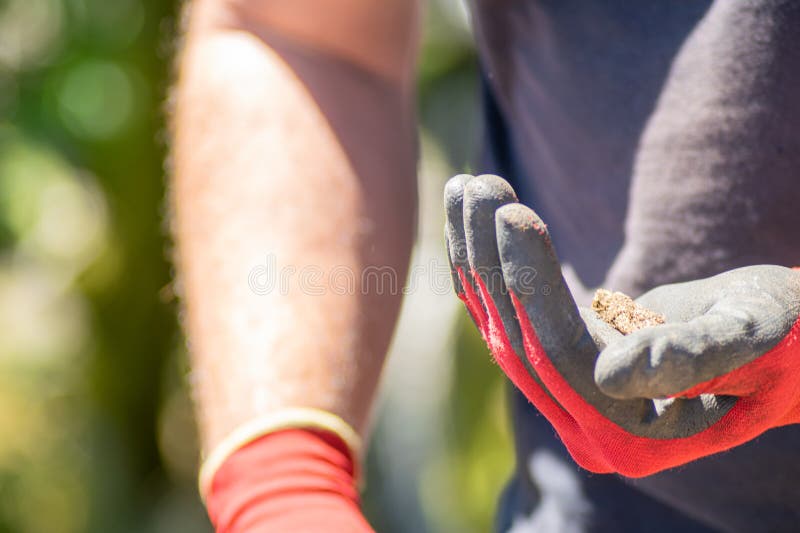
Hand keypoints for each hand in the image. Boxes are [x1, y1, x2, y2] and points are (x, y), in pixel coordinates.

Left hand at [444, 174, 799, 476]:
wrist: (787, 344)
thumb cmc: (786, 335)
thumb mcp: (753, 337)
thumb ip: (697, 354)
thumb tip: (614, 373)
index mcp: (630, 435)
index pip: (560, 353)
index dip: (528, 282)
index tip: (510, 213)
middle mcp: (587, 427)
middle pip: (519, 337)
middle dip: (490, 258)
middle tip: (474, 186)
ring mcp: (570, 399)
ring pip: (505, 323)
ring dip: (478, 255)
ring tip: (465, 188)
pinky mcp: (565, 367)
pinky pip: (515, 316)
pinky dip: (490, 268)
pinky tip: (468, 223)